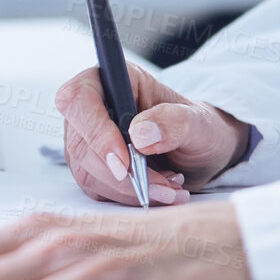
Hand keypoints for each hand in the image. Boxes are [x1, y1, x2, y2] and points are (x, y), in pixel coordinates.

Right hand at [54, 64, 250, 204]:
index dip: (94, 130)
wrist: (201, 153)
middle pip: (80, 144)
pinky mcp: (93, 170)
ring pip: (88, 173)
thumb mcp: (198, 121)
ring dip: (130, 190)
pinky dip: (131, 199)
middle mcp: (94, 109)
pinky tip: (160, 193)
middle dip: (122, 174)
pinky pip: (99, 192)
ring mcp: (88, 141)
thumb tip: (140, 134)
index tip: (124, 160)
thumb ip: (173, 121)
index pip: (78, 98)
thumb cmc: (198, 127)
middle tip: (164, 183)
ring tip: (171, 187)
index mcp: (114, 80)